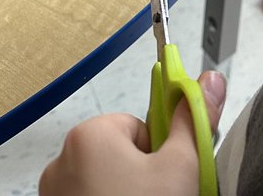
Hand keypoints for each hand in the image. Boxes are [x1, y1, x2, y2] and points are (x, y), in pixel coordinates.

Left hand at [38, 70, 225, 195]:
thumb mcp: (181, 167)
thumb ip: (195, 119)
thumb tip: (210, 78)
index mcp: (89, 135)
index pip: (137, 128)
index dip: (158, 155)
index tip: (165, 181)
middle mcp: (61, 160)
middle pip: (119, 155)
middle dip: (140, 178)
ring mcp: (52, 194)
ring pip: (103, 183)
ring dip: (122, 195)